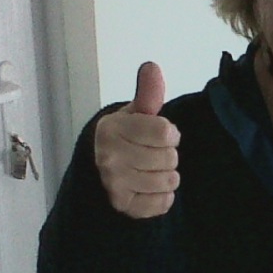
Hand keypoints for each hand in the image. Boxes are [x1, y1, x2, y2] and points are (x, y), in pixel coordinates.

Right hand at [95, 62, 180, 218]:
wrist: (103, 167)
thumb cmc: (127, 136)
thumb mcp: (137, 112)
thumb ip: (148, 93)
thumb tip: (152, 67)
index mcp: (113, 129)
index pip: (165, 132)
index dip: (170, 133)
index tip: (161, 135)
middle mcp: (110, 157)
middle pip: (169, 158)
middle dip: (169, 155)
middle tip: (154, 154)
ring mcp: (115, 184)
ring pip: (169, 181)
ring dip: (168, 176)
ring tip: (154, 170)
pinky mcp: (123, 206)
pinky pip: (162, 204)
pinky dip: (164, 197)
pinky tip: (151, 188)